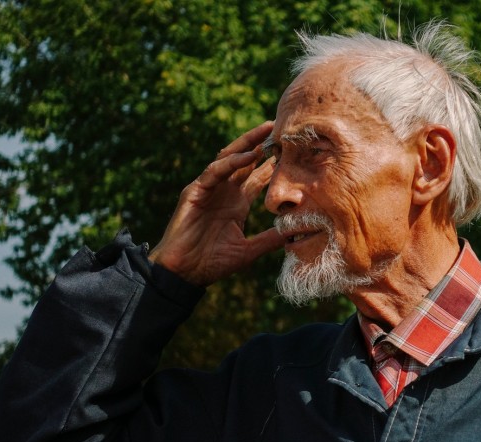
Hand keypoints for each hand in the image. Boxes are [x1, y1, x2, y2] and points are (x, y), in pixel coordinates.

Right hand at [149, 121, 284, 285]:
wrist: (184, 274)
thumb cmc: (212, 263)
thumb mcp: (248, 250)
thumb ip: (269, 239)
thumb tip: (296, 232)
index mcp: (237, 203)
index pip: (258, 177)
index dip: (274, 164)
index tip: (294, 151)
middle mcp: (224, 192)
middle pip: (245, 161)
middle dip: (262, 144)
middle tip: (282, 128)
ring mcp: (209, 189)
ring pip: (229, 158)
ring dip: (248, 143)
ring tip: (267, 130)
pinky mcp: (195, 191)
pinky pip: (214, 171)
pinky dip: (231, 162)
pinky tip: (248, 155)